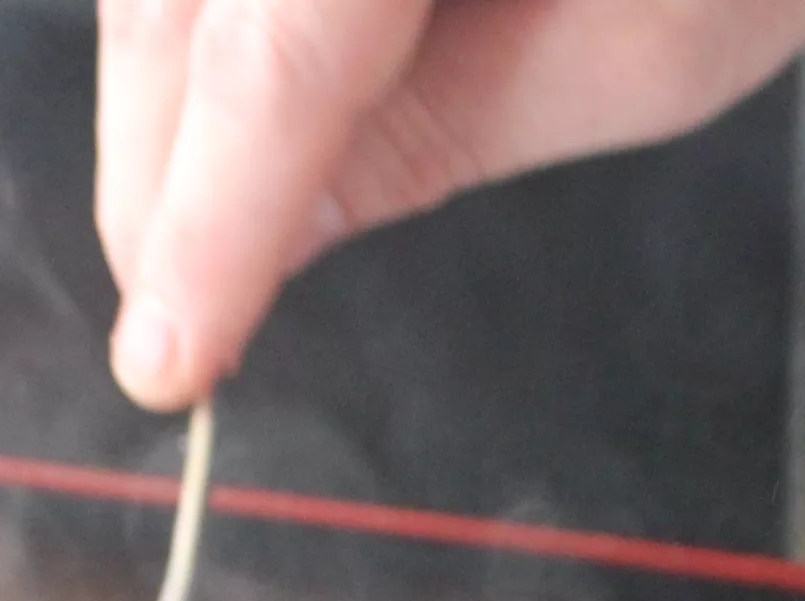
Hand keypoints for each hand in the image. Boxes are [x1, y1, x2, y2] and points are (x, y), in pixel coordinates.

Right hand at [95, 0, 804, 408]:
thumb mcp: (645, 52)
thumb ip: (439, 137)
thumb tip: (277, 232)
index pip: (276, 54)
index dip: (210, 220)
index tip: (167, 362)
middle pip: (173, 10)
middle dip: (159, 178)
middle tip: (178, 327)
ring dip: (165, 107)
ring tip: (204, 231)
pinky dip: (197, 39)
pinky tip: (227, 120)